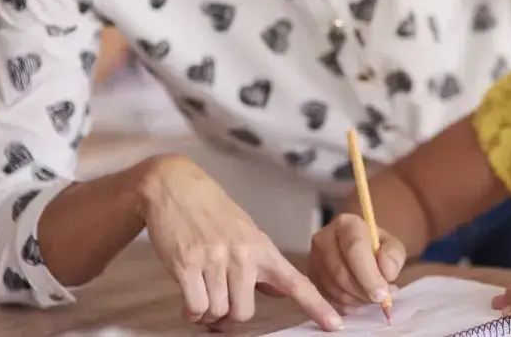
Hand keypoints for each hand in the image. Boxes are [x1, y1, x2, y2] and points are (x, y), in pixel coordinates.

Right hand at [138, 155, 341, 329]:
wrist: (175, 187)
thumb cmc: (211, 211)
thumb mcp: (246, 232)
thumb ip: (262, 264)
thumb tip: (280, 291)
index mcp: (262, 248)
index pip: (296, 282)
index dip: (317, 306)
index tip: (335, 325)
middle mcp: (243, 256)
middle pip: (243, 312)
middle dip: (229, 318)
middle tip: (219, 310)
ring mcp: (215, 260)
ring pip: (217, 312)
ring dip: (207, 313)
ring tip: (202, 296)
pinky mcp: (187, 265)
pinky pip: (195, 307)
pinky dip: (191, 311)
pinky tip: (189, 301)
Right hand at [308, 212, 405, 313]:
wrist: (359, 253)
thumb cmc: (377, 249)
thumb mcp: (392, 247)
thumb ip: (394, 256)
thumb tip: (387, 272)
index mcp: (346, 224)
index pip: (354, 249)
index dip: (368, 275)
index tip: (381, 294)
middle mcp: (323, 239)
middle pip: (341, 272)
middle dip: (363, 292)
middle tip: (380, 300)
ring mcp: (313, 259)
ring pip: (333, 289)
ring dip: (356, 300)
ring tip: (371, 298)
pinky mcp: (310, 278)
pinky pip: (327, 300)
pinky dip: (345, 306)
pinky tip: (358, 301)